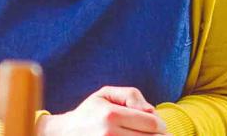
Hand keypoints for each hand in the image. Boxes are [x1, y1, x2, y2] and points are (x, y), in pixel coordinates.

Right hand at [36, 86, 171, 135]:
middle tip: (155, 133)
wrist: (65, 132)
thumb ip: (131, 95)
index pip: (152, 123)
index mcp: (111, 115)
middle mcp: (110, 134)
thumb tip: (151, 111)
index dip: (161, 124)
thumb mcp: (106, 94)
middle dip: (159, 135)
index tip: (159, 125)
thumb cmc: (90, 112)